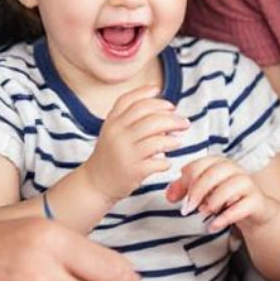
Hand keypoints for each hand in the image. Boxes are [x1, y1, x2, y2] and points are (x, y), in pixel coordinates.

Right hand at [82, 86, 188, 202]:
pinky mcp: (133, 171)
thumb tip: (166, 110)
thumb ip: (131, 118)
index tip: (169, 103)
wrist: (95, 182)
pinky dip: (166, 161)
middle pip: (150, 118)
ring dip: (172, 140)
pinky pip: (158, 162)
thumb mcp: (114, 131)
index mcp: (112, 121)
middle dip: (172, 119)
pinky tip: (166, 161)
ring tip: (178, 141)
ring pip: (157, 140)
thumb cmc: (111, 154)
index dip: (152, 98)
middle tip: (184, 122)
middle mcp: (117, 134)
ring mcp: (125, 153)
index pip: (132, 101)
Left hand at [165, 157, 271, 232]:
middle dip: (198, 191)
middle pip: (214, 173)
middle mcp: (234, 169)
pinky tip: (214, 226)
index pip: (199, 165)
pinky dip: (225, 217)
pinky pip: (242, 206)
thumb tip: (169, 196)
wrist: (253, 210)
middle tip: (188, 208)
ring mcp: (247, 184)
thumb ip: (183, 189)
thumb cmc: (224, 197)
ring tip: (204, 214)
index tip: (179, 198)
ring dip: (213, 201)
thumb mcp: (202, 191)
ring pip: (230, 186)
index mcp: (218, 163)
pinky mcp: (256, 200)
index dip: (187, 180)